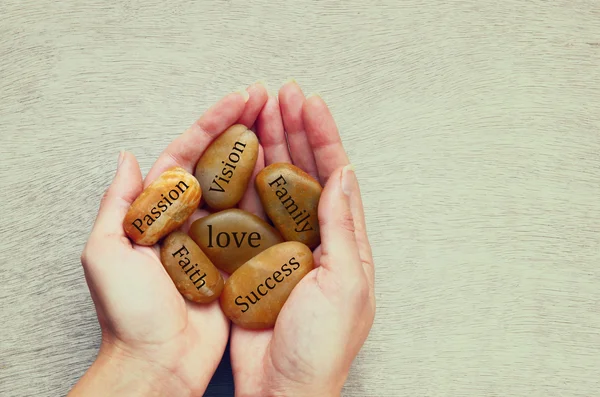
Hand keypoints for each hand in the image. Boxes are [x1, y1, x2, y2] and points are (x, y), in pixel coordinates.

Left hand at [70, 84, 267, 396]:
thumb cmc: (129, 314)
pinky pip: (257, 220)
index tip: (240, 99)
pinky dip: (272, 195)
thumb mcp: (106, 253)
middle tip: (269, 100)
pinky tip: (289, 175)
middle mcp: (188, 217)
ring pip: (241, 185)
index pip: (186, 152)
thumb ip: (117, 204)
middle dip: (243, 126)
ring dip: (261, 152)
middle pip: (218, 161)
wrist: (159, 362)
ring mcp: (215, 236)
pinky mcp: (237, 258)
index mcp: (156, 209)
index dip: (213, 122)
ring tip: (283, 124)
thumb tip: (128, 157)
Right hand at [231, 82, 375, 396]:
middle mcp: (315, 238)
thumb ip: (341, 228)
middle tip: (280, 96)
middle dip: (294, 131)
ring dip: (268, 149)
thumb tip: (342, 175)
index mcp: (343, 242)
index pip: (335, 175)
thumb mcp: (345, 285)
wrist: (281, 390)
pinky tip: (234, 160)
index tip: (308, 102)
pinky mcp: (252, 259)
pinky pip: (247, 212)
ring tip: (258, 113)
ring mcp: (282, 246)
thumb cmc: (320, 347)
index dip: (323, 135)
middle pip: (303, 172)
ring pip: (274, 185)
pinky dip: (241, 184)